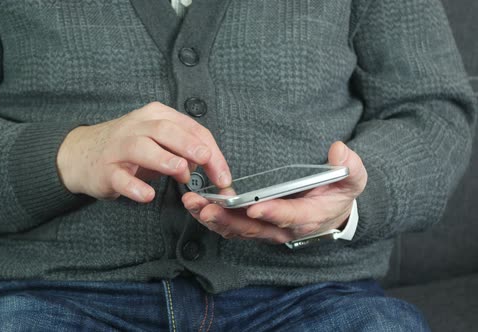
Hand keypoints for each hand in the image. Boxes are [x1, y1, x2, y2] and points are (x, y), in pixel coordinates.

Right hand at [56, 102, 231, 201]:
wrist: (81, 153)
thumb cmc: (127, 148)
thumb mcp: (157, 140)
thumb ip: (183, 148)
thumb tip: (209, 162)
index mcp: (155, 116)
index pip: (189, 128)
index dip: (211, 151)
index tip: (224, 174)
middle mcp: (137, 127)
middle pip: (167, 131)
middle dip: (190, 146)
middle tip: (206, 161)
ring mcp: (119, 147)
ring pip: (143, 148)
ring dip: (165, 159)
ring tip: (182, 172)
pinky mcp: (105, 170)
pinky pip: (120, 178)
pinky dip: (134, 186)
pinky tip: (147, 195)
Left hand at [182, 142, 367, 243]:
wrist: (330, 212)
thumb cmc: (338, 193)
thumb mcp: (352, 179)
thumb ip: (349, 166)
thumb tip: (339, 150)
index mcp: (307, 217)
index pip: (288, 216)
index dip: (271, 212)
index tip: (253, 206)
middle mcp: (283, 228)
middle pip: (253, 228)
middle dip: (228, 218)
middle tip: (206, 206)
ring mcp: (266, 230)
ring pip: (237, 230)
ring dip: (213, 218)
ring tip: (193, 204)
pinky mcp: (254, 227)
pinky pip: (231, 227)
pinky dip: (212, 219)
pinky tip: (196, 206)